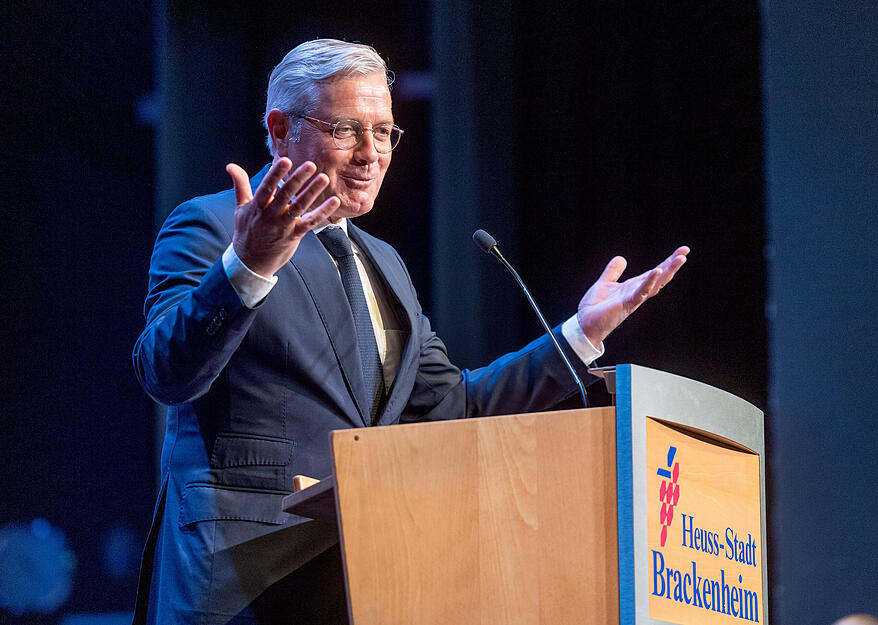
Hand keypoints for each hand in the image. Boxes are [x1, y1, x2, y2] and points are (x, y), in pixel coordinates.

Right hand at [226, 158, 339, 276]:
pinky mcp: (294, 235)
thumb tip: (231, 166)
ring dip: (312, 192)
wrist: (250, 262)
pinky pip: (310, 223)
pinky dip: (323, 212)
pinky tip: (334, 202)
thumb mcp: (241, 208)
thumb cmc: (247, 232)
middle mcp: (271, 215)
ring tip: (324, 178)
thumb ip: (240, 185)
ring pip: (299, 207)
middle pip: (285, 194)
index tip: (285, 160)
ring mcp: (283, 226)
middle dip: (298, 179)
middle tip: (310, 165)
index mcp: (257, 206)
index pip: (267, 187)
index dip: (276, 174)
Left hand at [577, 246, 689, 345]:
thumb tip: (621, 258)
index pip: (655, 272)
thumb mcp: (605, 283)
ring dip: (668, 272)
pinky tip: (657, 271)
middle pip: (660, 277)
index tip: (682, 250)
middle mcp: (637, 293)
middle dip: (673, 265)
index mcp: (634, 287)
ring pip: (656, 284)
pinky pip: (641, 293)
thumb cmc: (595, 308)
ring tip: (680, 259)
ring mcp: (634, 299)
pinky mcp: (627, 304)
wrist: (585, 323)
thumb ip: (613, 271)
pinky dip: (649, 282)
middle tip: (685, 252)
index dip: (667, 261)